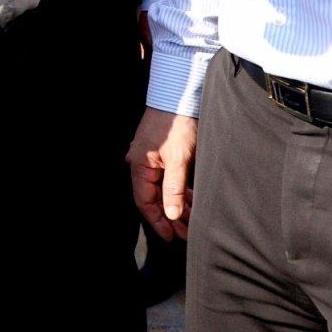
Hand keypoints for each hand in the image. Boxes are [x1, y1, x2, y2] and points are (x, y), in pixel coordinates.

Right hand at [127, 107, 197, 241]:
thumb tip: (172, 216)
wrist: (180, 95)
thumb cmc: (179, 124)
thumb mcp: (179, 159)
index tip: (173, 237)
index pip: (145, 202)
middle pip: (153, 197)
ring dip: (176, 204)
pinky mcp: (160, 152)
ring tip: (192, 220)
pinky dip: (177, 190)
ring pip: (161, 188)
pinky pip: (166, 177)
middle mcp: (141, 163)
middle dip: (171, 216)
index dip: (159, 222)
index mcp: (140, 166)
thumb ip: (174, 189)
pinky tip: (190, 200)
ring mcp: (150, 157)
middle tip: (187, 233)